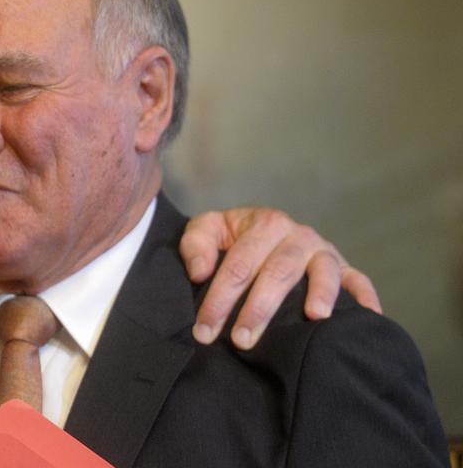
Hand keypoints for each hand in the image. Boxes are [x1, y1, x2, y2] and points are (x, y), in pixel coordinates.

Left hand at [179, 206, 380, 349]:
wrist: (258, 229)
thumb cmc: (230, 237)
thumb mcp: (206, 230)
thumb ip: (196, 245)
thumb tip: (200, 272)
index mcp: (264, 223)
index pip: (238, 265)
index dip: (220, 299)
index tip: (204, 330)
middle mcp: (298, 235)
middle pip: (278, 272)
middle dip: (259, 309)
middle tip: (241, 340)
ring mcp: (324, 251)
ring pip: (323, 272)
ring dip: (320, 295)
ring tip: (313, 318)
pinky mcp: (344, 268)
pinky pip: (359, 280)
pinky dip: (365, 297)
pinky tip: (368, 317)